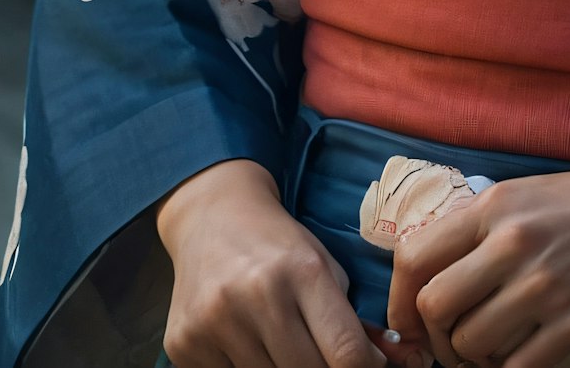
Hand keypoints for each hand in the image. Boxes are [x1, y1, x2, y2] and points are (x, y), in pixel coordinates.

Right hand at [155, 158, 389, 367]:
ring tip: (282, 342)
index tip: (367, 367)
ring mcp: (216, 321)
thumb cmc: (277, 244)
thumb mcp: (322, 265)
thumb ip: (349, 318)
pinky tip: (244, 341)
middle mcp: (258, 295)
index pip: (345, 351)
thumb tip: (385, 363)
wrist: (211, 216)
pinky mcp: (184, 343)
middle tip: (323, 356)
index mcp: (302, 270)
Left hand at [386, 134, 569, 367]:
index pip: (412, 256)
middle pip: (433, 308)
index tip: (408, 322)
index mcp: (496, 206)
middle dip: (435, 337)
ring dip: (474, 358)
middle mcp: (514, 243)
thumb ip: (481, 229)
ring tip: (496, 347)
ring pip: (470, 345)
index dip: (398, 300)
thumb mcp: (530, 194)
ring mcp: (546, 287)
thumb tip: (429, 277)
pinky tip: (525, 355)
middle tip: (453, 344)